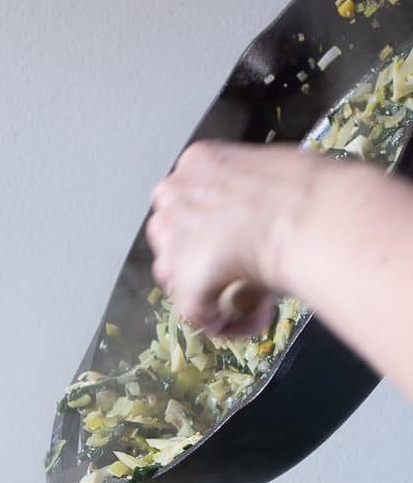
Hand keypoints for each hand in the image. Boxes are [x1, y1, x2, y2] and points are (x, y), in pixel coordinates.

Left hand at [146, 140, 317, 336]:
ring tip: (252, 294)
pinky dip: (224, 321)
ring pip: (177, 278)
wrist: (312, 216)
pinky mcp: (185, 279)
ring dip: (209, 291)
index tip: (232, 241)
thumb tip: (253, 217)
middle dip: (200, 261)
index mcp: (196, 162)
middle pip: (171, 240)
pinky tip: (255, 313)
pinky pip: (197, 311)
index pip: (184, 202)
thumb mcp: (271, 171)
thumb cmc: (310, 192)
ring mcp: (174, 239)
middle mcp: (174, 196)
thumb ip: (246, 194)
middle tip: (240, 270)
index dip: (207, 229)